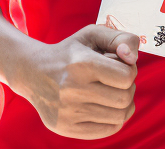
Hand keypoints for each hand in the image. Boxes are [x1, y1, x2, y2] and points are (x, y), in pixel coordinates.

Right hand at [8, 25, 138, 139]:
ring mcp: (68, 112)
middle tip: (116, 82)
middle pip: (124, 98)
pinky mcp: (66, 128)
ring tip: (112, 93)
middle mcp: (72, 89)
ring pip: (119, 116)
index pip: (126, 76)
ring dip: (123, 104)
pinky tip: (105, 107)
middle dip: (128, 88)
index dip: (129, 70)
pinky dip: (114, 119)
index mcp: (81, 63)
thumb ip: (121, 38)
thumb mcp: (92, 34)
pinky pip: (107, 130)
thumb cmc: (69, 53)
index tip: (119, 67)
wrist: (32, 72)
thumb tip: (132, 58)